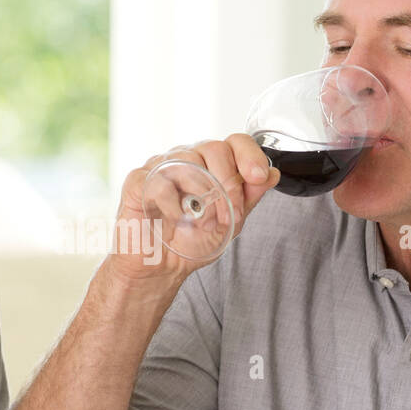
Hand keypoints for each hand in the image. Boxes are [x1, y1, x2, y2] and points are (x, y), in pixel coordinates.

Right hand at [106, 133, 279, 282]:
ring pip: (188, 160)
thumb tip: (272, 174)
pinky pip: (160, 182)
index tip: (258, 176)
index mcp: (211, 165)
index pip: (234, 142)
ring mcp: (161, 167)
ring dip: (203, 194)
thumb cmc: (191, 242)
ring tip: (202, 222)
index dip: (249, 155)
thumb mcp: (230, 223)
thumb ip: (249, 198)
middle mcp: (187, 159)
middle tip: (228, 213)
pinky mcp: (138, 182)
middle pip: (214, 147)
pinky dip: (174, 205)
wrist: (160, 267)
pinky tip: (177, 220)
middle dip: (229, 182)